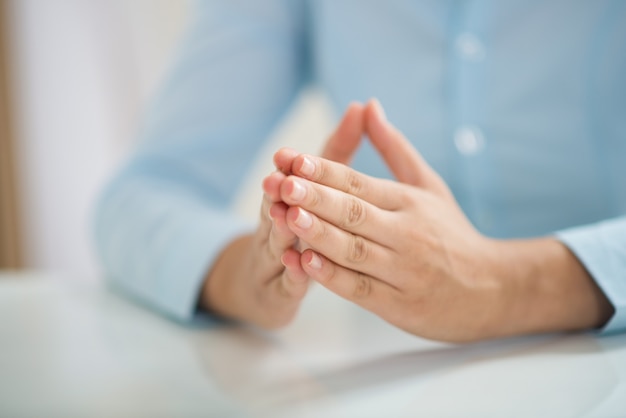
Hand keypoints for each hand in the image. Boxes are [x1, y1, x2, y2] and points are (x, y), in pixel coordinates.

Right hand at [199, 103, 364, 327]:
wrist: (262, 284)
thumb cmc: (298, 228)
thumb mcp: (317, 190)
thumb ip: (337, 153)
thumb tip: (362, 105)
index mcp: (288, 200)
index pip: (288, 180)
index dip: (288, 169)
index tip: (288, 154)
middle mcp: (277, 227)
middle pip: (279, 207)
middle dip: (282, 194)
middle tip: (284, 182)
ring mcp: (275, 260)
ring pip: (278, 243)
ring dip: (282, 230)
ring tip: (286, 218)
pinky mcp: (279, 292)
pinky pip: (287, 282)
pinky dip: (292, 273)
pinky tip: (298, 264)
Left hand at [278, 100, 613, 340]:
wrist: (491, 289)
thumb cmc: (452, 233)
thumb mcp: (429, 184)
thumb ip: (394, 147)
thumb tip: (368, 105)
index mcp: (409, 201)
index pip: (360, 182)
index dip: (325, 171)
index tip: (293, 159)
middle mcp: (406, 232)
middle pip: (354, 213)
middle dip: (316, 198)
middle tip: (283, 183)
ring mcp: (402, 270)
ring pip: (354, 250)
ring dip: (318, 234)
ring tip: (287, 217)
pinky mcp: (398, 304)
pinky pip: (360, 288)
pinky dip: (333, 276)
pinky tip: (306, 262)